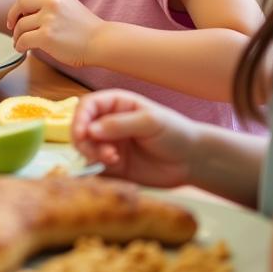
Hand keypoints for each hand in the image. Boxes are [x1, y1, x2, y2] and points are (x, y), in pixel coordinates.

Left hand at [6, 0, 103, 66]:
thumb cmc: (88, 30)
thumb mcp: (71, 6)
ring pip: (20, 25)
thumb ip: (53, 5)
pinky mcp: (46, 36)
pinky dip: (19, 45)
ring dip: (17, 35)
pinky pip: (23, 39)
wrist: (102, 42)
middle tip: (11, 25)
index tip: (21, 13)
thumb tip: (29, 15)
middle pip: (21, 3)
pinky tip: (22, 49)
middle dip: (12, 15)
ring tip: (19, 42)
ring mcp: (48, 19)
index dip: (25, 3)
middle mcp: (52, 3)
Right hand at [71, 89, 199, 187]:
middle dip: (85, 141)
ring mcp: (109, 144)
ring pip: (85, 148)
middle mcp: (107, 122)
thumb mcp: (150, 122)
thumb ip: (120, 124)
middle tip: (102, 153)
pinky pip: (95, 165)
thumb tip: (89, 130)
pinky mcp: (112, 164)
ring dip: (93, 154)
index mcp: (115, 104)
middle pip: (80, 128)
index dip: (80, 118)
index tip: (81, 133)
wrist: (193, 161)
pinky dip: (98, 167)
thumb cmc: (175, 132)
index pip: (87, 106)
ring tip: (113, 160)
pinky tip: (115, 166)